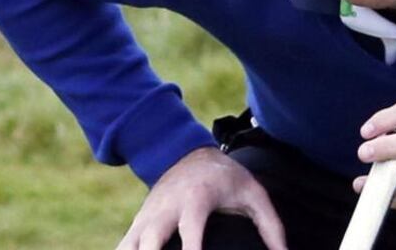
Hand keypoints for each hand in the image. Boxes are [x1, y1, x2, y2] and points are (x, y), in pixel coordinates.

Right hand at [116, 146, 286, 249]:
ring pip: (130, 247)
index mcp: (196, 199)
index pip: (190, 231)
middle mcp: (166, 208)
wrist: (188, 154)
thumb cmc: (225, 177)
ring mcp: (147, 217)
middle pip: (150, 242)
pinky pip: (124, 248)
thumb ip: (271, 225)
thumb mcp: (253, 193)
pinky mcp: (137, 224)